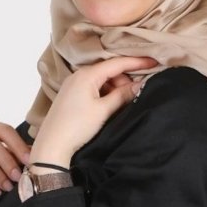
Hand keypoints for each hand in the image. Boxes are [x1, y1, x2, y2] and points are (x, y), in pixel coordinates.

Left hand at [30, 56, 158, 167]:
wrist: (52, 145)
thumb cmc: (77, 126)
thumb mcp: (103, 110)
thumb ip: (122, 95)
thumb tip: (140, 85)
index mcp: (87, 74)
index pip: (117, 63)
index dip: (137, 62)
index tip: (154, 61)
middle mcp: (79, 74)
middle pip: (109, 70)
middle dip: (125, 80)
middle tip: (135, 94)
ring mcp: (73, 83)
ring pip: (102, 79)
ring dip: (115, 87)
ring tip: (122, 103)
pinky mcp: (71, 94)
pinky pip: (93, 86)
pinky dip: (105, 92)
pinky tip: (110, 104)